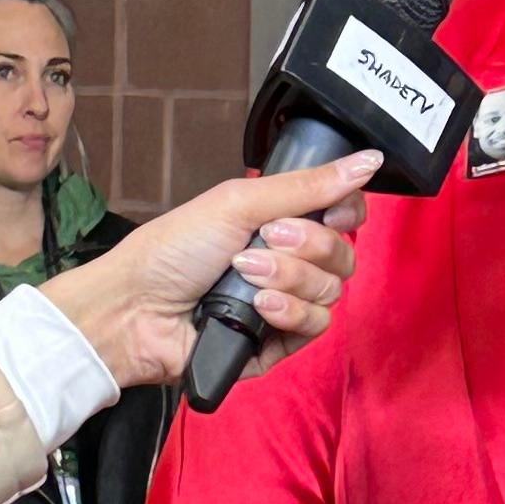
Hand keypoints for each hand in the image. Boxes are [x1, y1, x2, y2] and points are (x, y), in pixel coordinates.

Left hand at [44, 152, 378, 390]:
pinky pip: (315, 328)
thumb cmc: (172, 250)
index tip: (330, 213)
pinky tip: (258, 307)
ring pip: (331, 292)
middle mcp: (287, 263)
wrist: (136, 308)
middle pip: (343, 255)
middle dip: (308, 246)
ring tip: (246, 275)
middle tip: (266, 240)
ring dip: (290, 278)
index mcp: (279, 223)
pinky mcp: (278, 344)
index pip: (343, 216)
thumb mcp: (239, 202)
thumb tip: (368, 160)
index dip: (346, 213)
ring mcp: (284, 305)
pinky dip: (288, 313)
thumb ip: (308, 185)